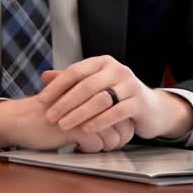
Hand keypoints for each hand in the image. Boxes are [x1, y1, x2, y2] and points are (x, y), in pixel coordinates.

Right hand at [0, 96, 132, 151]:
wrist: (17, 118)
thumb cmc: (44, 115)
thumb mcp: (71, 106)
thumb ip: (94, 110)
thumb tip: (121, 126)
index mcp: (89, 91)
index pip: (121, 110)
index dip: (123, 126)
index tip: (116, 136)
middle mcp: (88, 99)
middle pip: (122, 124)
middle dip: (119, 139)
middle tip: (108, 145)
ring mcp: (81, 113)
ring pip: (111, 136)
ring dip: (106, 146)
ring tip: (94, 147)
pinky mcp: (71, 127)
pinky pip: (95, 143)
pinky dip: (90, 149)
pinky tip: (79, 147)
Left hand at [39, 58, 192, 139]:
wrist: (150, 108)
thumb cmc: (116, 96)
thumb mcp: (93, 85)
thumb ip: (70, 80)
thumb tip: (44, 76)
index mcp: (102, 62)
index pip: (75, 71)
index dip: (57, 86)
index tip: (42, 99)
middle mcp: (117, 69)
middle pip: (86, 85)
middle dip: (65, 102)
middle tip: (50, 116)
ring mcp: (130, 85)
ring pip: (100, 99)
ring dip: (79, 113)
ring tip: (64, 125)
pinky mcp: (139, 102)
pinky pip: (116, 112)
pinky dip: (99, 121)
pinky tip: (86, 130)